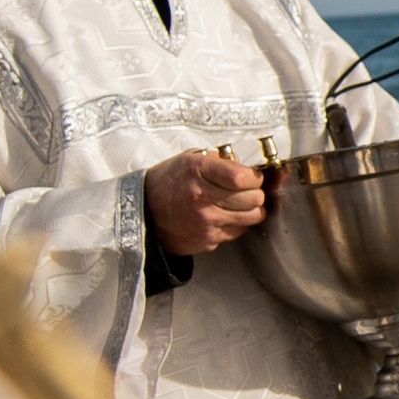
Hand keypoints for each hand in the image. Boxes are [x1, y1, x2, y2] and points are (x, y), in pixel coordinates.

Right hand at [145, 149, 266, 254]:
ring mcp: (206, 222)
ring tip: (240, 203)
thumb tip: (245, 168)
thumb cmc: (167, 183)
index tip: (251, 176)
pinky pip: (238, 231)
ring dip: (251, 209)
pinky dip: (237, 223)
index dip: (254, 177)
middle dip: (255, 192)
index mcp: (197, 172)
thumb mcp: (189, 159)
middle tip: (247, 190)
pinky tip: (225, 215)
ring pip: (252, 217)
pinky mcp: (208, 240)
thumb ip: (220, 160)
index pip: (243, 177)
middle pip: (253, 198)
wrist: (143, 212)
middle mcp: (201, 198)